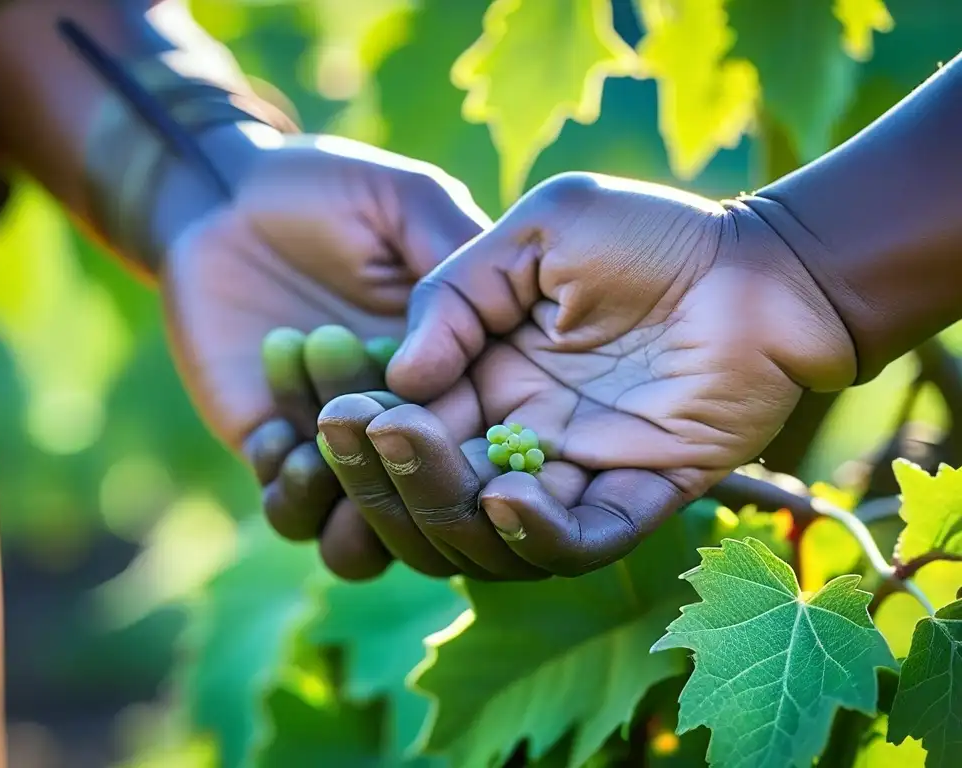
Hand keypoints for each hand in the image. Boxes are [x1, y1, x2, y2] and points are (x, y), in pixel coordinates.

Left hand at [160, 135, 486, 578]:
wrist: (225, 198)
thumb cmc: (326, 189)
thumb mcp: (406, 202)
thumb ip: (454, 255)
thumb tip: (505, 321)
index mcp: (455, 374)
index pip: (484, 443)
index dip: (474, 455)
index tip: (444, 425)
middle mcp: (405, 425)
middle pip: (430, 510)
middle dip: (406, 487)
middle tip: (367, 425)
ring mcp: (341, 447)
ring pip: (362, 537)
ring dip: (344, 501)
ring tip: (314, 441)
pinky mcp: (275, 447)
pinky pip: (290, 511)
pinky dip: (287, 488)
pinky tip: (271, 429)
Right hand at [318, 173, 856, 577]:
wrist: (760, 265)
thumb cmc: (650, 235)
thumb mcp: (538, 235)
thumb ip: (457, 293)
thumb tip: (400, 377)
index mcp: (489, 376)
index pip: (408, 425)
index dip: (367, 428)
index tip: (338, 409)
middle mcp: (523, 434)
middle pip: (435, 492)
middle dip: (391, 474)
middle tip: (376, 434)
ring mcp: (578, 470)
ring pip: (492, 533)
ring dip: (449, 509)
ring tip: (433, 459)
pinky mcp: (638, 494)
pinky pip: (581, 541)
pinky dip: (539, 535)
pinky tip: (509, 498)